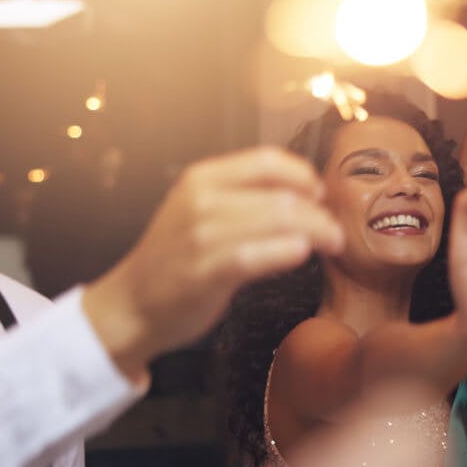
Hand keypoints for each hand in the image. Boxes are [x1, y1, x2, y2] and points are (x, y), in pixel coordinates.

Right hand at [84, 147, 343, 379]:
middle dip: (319, 213)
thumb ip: (245, 198)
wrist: (130, 304)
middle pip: (281, 195)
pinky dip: (285, 252)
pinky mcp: (203, 270)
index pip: (267, 161)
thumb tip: (305, 194)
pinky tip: (302, 253)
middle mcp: (200, 200)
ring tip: (331, 244)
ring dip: (315, 232)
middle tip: (335, 231)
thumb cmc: (176, 260)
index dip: (304, 175)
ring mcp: (199, 235)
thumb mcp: (203, 211)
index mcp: (202, 179)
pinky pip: (254, 255)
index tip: (321, 194)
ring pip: (277, 222)